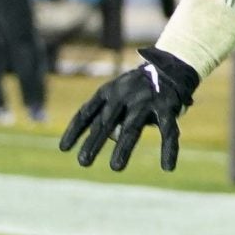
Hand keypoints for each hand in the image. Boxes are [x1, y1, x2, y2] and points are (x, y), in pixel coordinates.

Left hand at [60, 48, 200, 173]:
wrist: (170, 67)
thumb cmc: (137, 86)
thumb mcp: (117, 93)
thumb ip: (107, 114)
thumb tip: (98, 137)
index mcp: (108, 91)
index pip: (87, 112)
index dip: (75, 131)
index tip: (64, 149)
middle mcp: (125, 95)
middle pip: (106, 123)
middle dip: (94, 143)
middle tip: (83, 162)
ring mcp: (146, 101)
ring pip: (133, 128)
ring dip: (123, 148)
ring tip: (115, 167)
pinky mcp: (167, 108)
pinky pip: (168, 132)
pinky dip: (169, 150)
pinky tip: (168, 167)